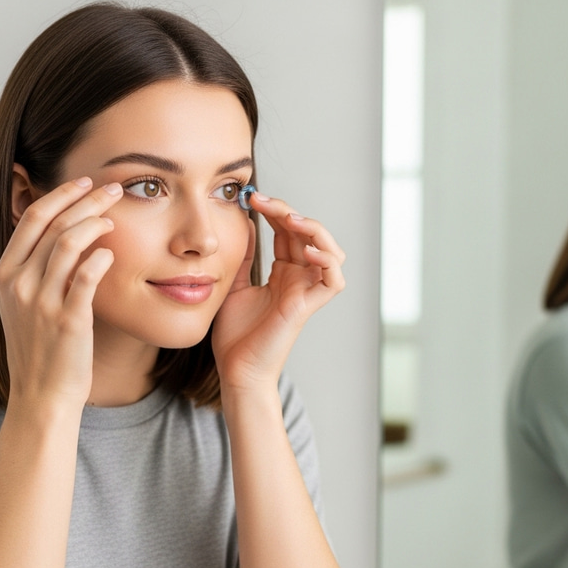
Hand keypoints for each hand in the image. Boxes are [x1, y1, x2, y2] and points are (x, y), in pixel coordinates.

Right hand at [0, 176, 121, 409]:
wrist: (42, 394)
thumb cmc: (40, 349)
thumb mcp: (23, 305)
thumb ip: (36, 270)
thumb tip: (64, 235)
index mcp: (6, 274)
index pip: (32, 217)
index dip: (61, 194)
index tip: (84, 182)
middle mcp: (19, 283)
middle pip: (55, 223)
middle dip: (87, 199)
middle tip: (113, 189)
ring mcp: (42, 301)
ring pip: (70, 242)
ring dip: (97, 223)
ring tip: (115, 219)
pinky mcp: (69, 320)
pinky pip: (87, 276)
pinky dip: (102, 257)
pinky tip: (112, 253)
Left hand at [211, 192, 345, 392]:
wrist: (236, 369)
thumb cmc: (235, 336)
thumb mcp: (235, 284)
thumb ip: (245, 257)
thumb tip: (246, 225)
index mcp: (282, 274)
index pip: (288, 232)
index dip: (275, 211)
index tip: (250, 198)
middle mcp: (298, 280)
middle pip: (308, 235)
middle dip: (288, 211)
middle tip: (261, 200)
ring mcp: (306, 292)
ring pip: (330, 252)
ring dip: (314, 230)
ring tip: (290, 219)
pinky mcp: (308, 307)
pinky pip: (333, 280)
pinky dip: (326, 261)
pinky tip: (305, 250)